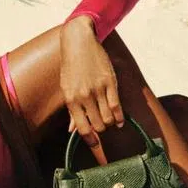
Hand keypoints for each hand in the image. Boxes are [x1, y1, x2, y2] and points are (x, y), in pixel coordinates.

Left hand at [59, 16, 123, 149]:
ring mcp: (98, 90)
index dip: (90, 140)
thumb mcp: (66, 89)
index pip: (82, 129)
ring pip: (109, 118)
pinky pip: (117, 106)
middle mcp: (84, 97)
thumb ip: (71, 111)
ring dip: (111, 123)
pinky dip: (120, 117)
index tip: (94, 144)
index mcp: (71, 100)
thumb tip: (71, 131)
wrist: (79, 43)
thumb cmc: (71, 67)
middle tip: (102, 127)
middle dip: (101, 130)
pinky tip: (120, 120)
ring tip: (110, 121)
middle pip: (98, 125)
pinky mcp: (110, 83)